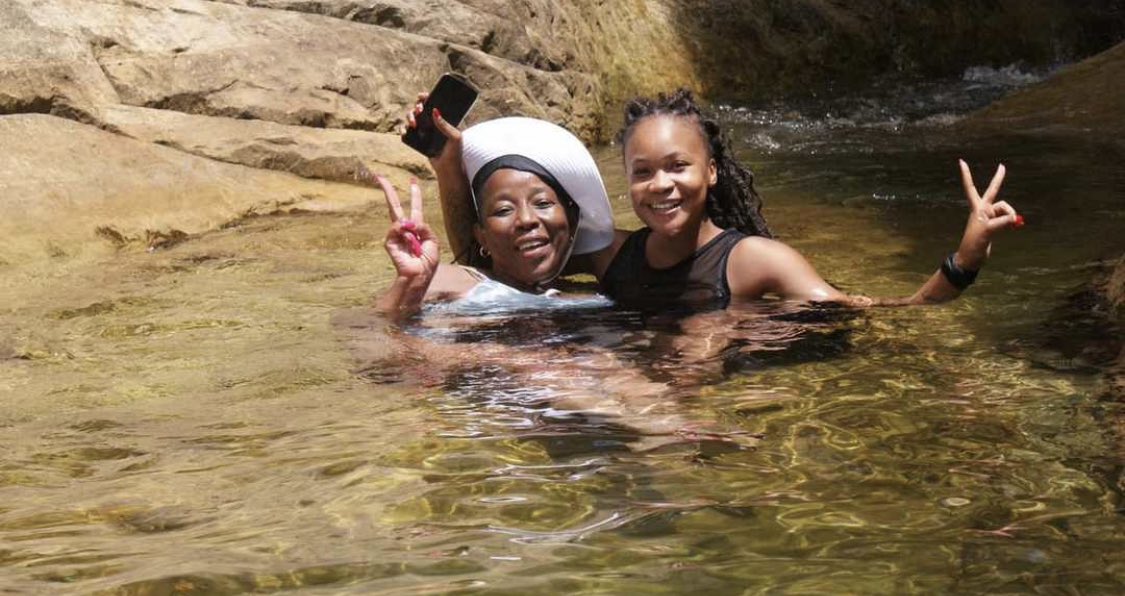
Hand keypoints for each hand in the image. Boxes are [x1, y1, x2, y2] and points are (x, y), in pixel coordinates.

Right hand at [361, 168, 439, 283]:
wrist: (420, 275)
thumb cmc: (428, 262)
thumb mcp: (433, 241)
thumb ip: (424, 227)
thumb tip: (410, 222)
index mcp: (418, 229)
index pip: (415, 208)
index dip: (414, 195)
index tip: (412, 181)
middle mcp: (405, 230)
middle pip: (395, 206)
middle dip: (388, 191)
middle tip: (379, 176)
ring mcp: (396, 235)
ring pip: (396, 218)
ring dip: (409, 228)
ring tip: (415, 243)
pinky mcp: (389, 242)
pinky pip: (395, 229)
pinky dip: (402, 232)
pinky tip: (407, 241)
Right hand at [406, 92, 464, 179]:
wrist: (448, 169)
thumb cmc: (455, 153)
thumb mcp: (455, 137)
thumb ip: (445, 125)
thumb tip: (434, 111)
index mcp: (442, 119)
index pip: (432, 103)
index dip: (425, 97)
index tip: (423, 97)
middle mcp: (431, 123)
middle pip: (419, 108)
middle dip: (417, 107)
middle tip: (420, 111)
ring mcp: (423, 131)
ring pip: (411, 118)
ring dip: (409, 116)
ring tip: (413, 124)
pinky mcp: (417, 140)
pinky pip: (406, 132)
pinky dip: (403, 130)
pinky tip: (406, 132)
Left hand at [953, 160, 1022, 269]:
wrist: (972, 258)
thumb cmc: (974, 244)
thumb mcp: (988, 231)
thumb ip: (1002, 223)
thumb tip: (1014, 218)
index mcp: (977, 208)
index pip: (971, 188)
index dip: (967, 175)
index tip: (961, 161)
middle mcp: (983, 210)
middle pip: (993, 192)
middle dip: (998, 179)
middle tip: (1002, 166)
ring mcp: (989, 217)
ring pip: (1006, 209)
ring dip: (1010, 215)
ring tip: (1012, 225)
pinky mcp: (995, 225)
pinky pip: (1008, 218)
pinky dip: (1012, 221)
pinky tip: (1014, 226)